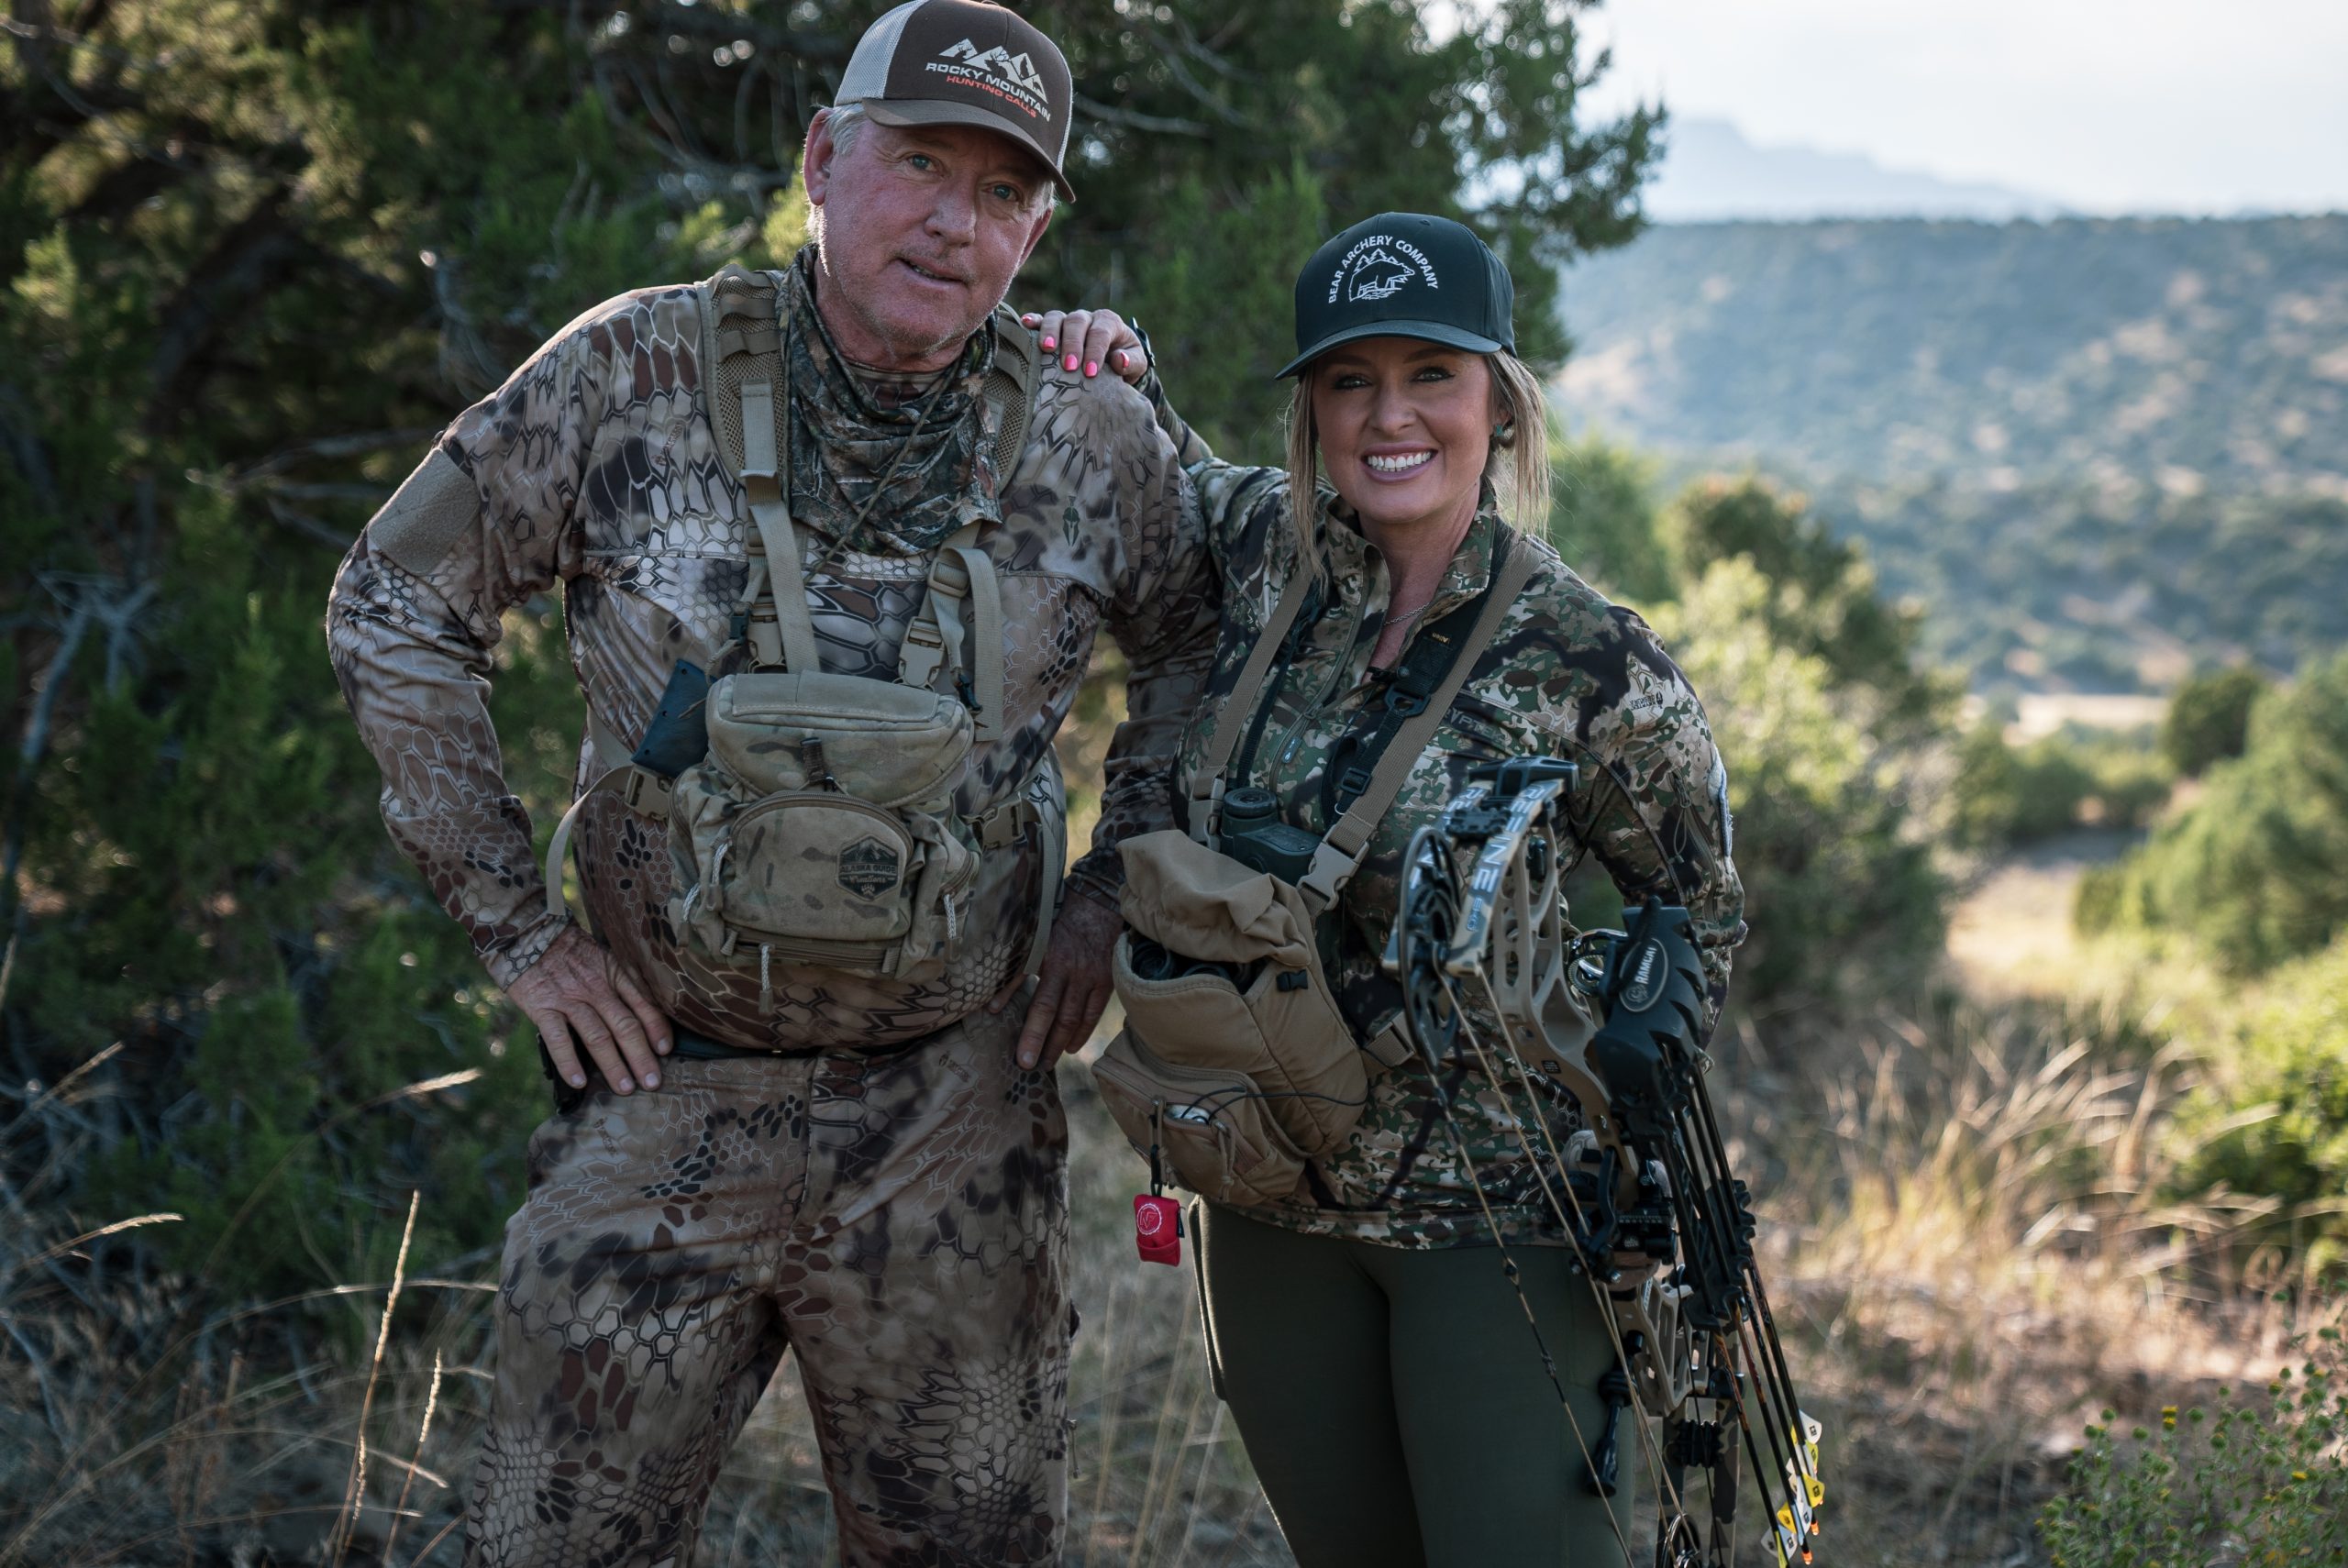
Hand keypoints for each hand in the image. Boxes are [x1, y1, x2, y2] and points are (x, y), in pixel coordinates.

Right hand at [504, 923, 673, 1093]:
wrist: (526, 932)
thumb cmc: (567, 948)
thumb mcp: (601, 955)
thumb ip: (618, 981)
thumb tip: (639, 1011)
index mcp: (613, 973)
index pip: (643, 1003)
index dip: (657, 1028)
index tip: (666, 1050)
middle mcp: (596, 987)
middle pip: (625, 1026)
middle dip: (641, 1057)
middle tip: (653, 1082)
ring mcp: (569, 998)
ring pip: (598, 1036)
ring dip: (613, 1066)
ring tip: (625, 1089)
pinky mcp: (542, 1007)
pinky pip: (559, 1039)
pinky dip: (569, 1062)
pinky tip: (579, 1082)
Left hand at [992, 889, 1122, 1072]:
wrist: (1094, 910)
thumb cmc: (1055, 927)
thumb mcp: (1031, 945)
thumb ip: (1012, 975)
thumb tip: (991, 1007)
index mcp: (1052, 963)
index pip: (1041, 1006)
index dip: (1032, 1034)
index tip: (1022, 1059)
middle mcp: (1074, 973)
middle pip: (1060, 1018)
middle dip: (1045, 1046)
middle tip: (1031, 1068)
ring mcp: (1093, 979)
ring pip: (1077, 1019)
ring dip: (1061, 1044)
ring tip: (1048, 1062)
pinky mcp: (1107, 982)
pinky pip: (1094, 1013)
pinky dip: (1083, 1032)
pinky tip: (1071, 1047)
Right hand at [1019, 308, 1147, 385]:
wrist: (1114, 359)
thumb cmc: (1124, 361)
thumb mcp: (1137, 364)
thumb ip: (1132, 362)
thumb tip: (1120, 360)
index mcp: (1109, 323)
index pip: (1100, 333)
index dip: (1095, 351)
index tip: (1090, 373)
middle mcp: (1087, 318)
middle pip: (1077, 322)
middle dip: (1072, 344)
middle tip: (1070, 366)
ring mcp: (1068, 321)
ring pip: (1057, 318)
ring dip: (1050, 332)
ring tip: (1046, 349)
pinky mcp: (1053, 328)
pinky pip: (1041, 320)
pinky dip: (1033, 321)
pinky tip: (1024, 325)